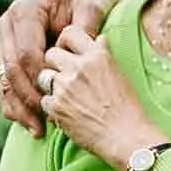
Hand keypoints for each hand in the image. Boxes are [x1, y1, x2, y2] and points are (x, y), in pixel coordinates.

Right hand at [0, 0, 109, 133]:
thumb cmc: (90, 0)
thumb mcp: (94, 5)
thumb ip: (85, 26)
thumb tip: (68, 54)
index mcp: (25, 11)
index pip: (26, 55)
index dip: (39, 81)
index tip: (57, 101)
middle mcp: (8, 25)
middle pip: (11, 71)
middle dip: (28, 99)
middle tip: (44, 124)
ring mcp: (5, 41)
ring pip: (5, 81)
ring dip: (19, 108)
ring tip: (37, 130)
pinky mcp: (7, 55)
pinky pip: (5, 85)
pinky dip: (15, 106)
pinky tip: (30, 124)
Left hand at [40, 24, 164, 170]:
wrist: (127, 137)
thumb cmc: (128, 109)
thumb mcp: (119, 74)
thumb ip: (103, 55)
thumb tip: (98, 39)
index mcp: (97, 56)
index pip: (69, 33)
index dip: (64, 42)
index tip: (66, 52)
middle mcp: (80, 67)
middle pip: (51, 54)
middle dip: (54, 65)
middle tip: (63, 78)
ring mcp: (66, 87)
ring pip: (43, 77)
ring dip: (50, 86)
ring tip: (65, 97)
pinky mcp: (57, 107)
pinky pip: (44, 100)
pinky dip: (52, 107)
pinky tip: (67, 113)